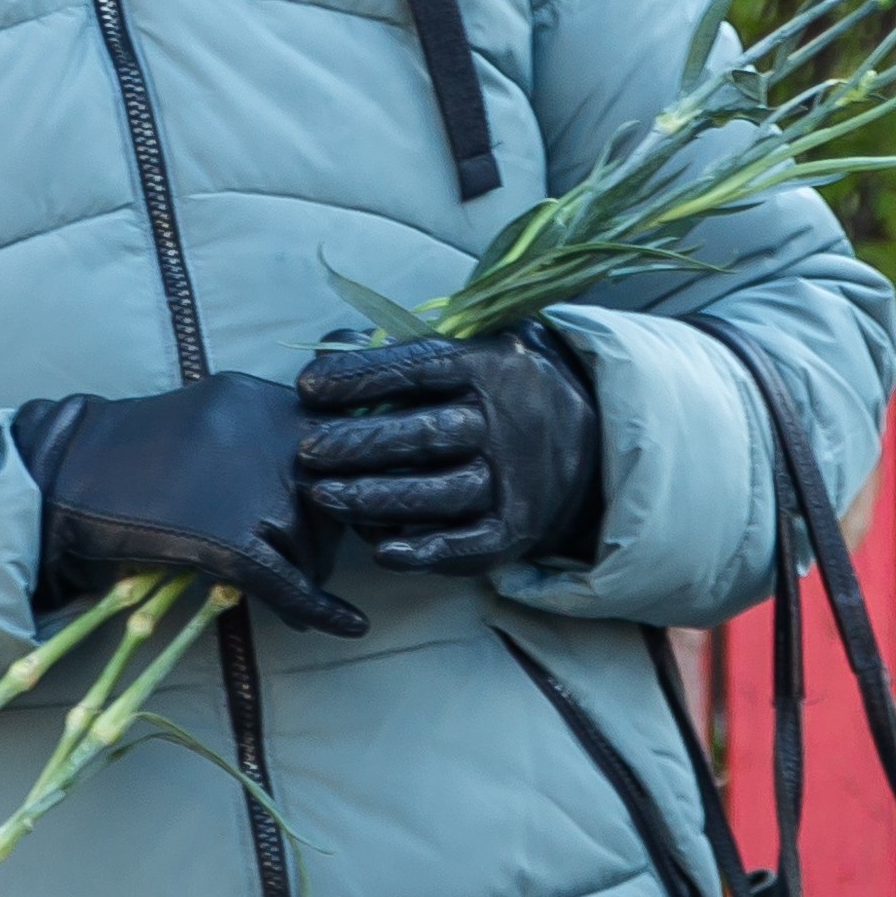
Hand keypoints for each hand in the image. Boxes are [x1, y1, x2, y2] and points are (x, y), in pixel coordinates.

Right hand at [12, 372, 367, 637]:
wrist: (59, 480)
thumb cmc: (128, 457)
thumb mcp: (208, 418)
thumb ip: (263, 434)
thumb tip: (326, 471)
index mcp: (259, 397)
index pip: (339, 441)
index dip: (348, 483)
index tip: (353, 509)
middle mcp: (264, 433)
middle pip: (333, 496)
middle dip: (329, 535)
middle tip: (313, 561)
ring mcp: (248, 486)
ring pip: (313, 542)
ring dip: (312, 572)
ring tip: (297, 594)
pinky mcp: (228, 539)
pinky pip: (290, 582)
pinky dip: (320, 610)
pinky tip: (345, 626)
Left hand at [296, 326, 601, 575]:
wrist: (589, 444)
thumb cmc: (503, 390)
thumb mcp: (475, 349)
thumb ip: (410, 349)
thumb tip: (336, 345)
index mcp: (494, 367)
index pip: (420, 369)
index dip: (361, 377)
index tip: (307, 386)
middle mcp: (507, 424)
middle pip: (425, 434)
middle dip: (360, 443)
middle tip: (306, 450)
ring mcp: (514, 480)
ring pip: (439, 493)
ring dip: (376, 498)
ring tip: (323, 496)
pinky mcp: (514, 529)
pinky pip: (468, 544)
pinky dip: (426, 551)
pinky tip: (381, 551)